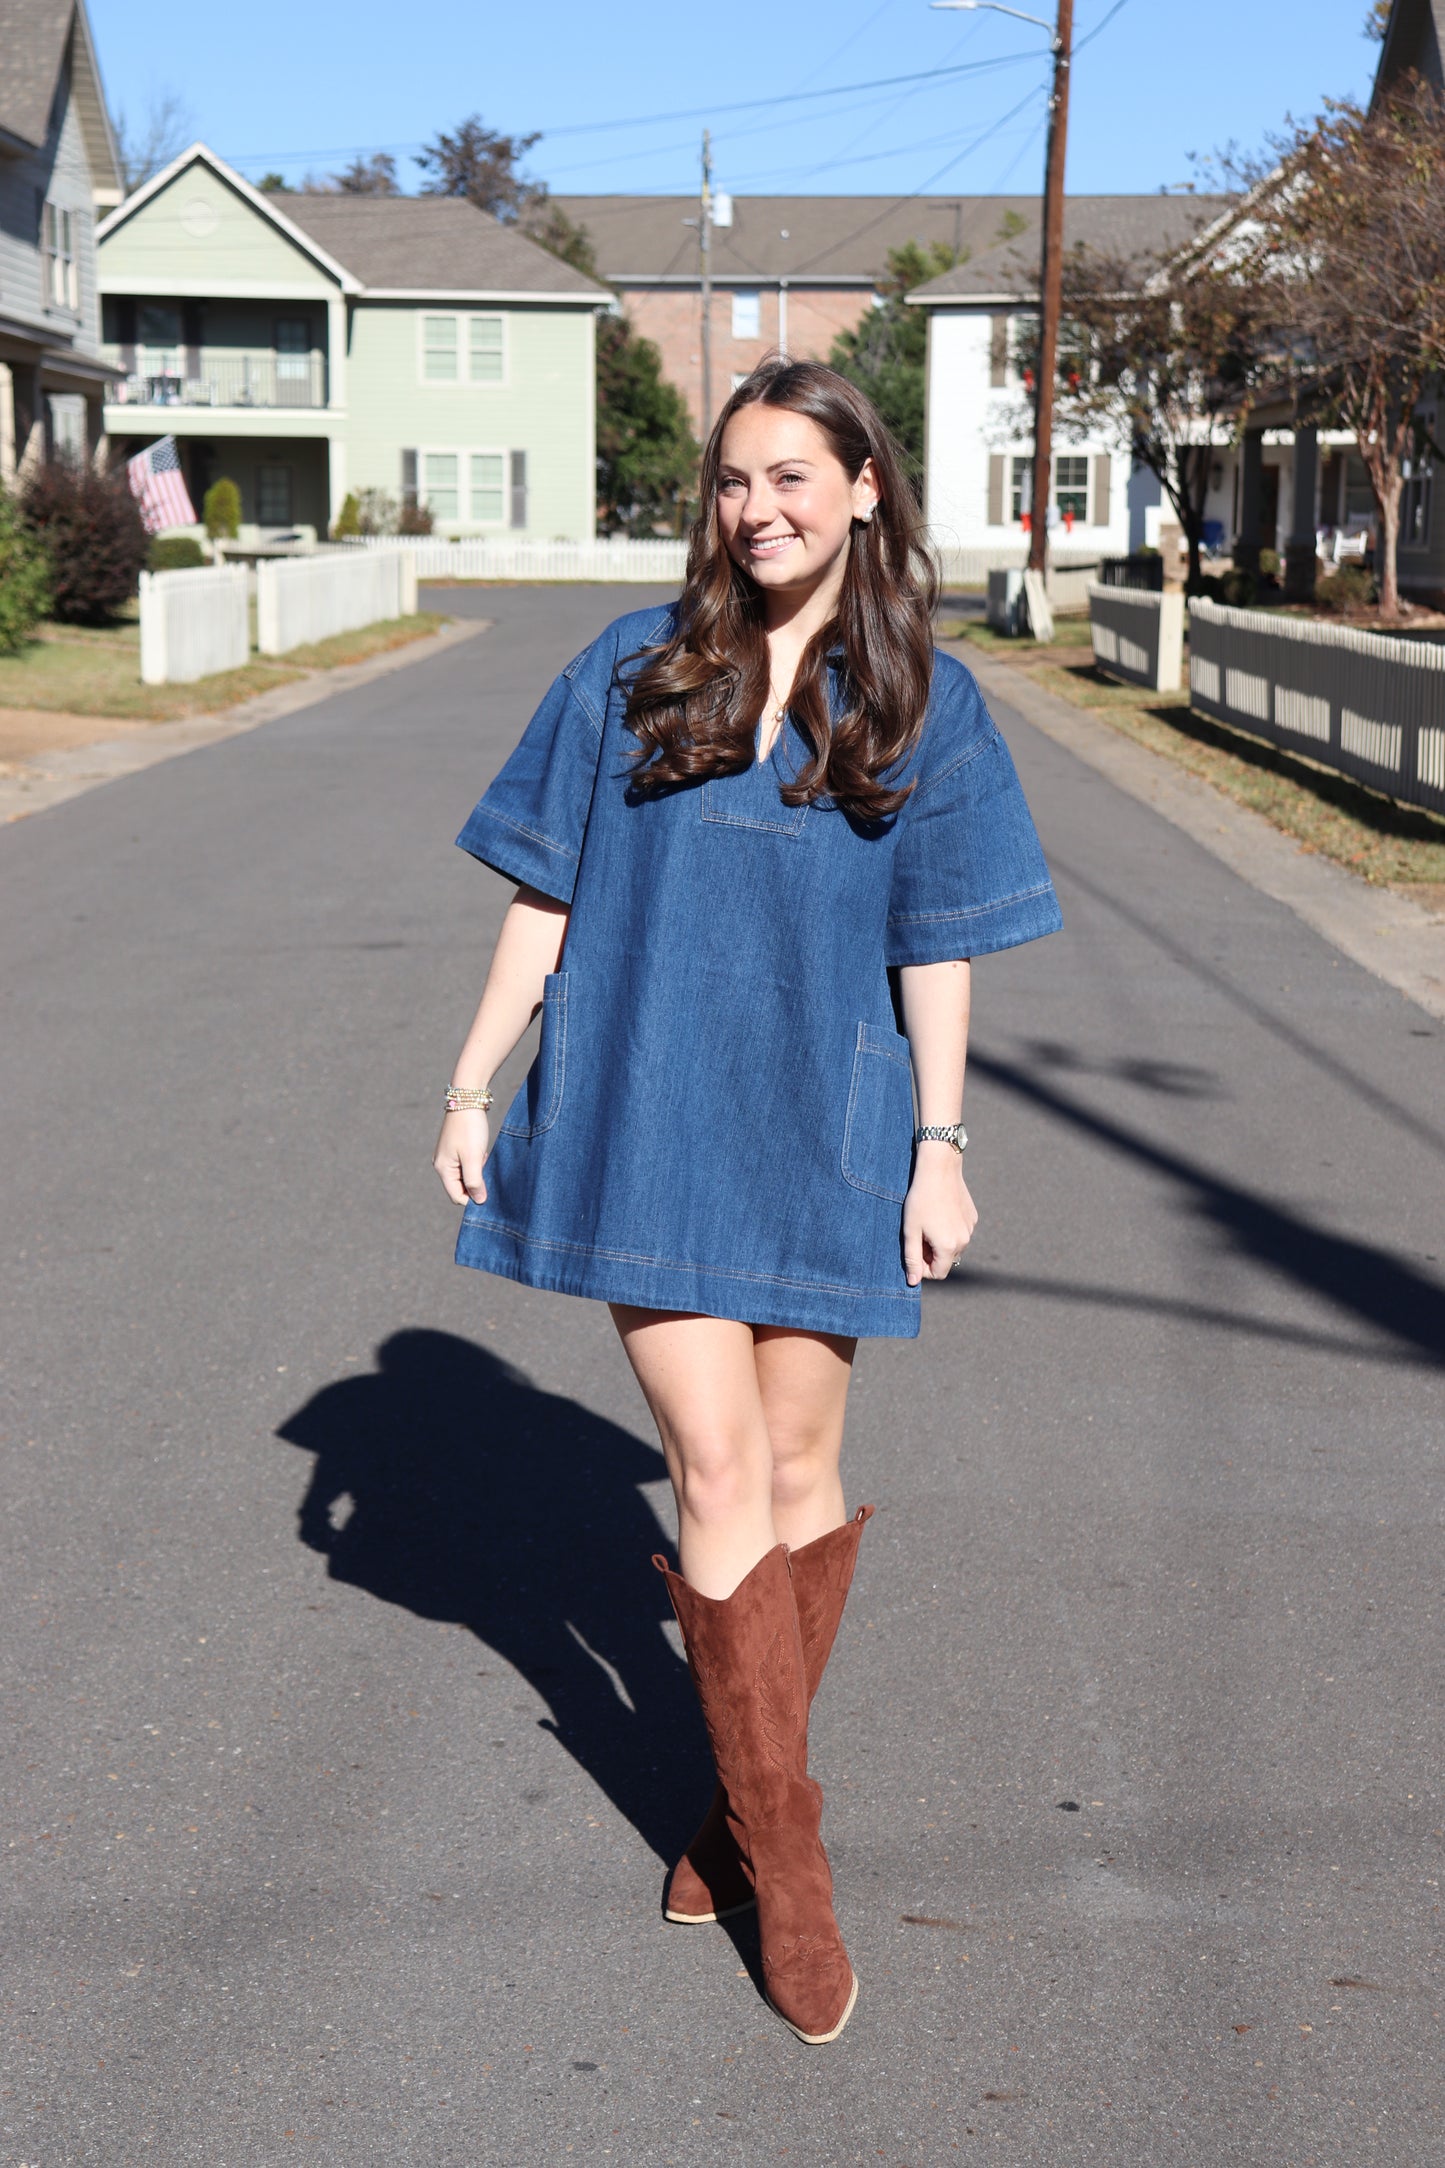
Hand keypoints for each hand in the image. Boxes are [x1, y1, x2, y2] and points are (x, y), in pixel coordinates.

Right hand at [433, 1108, 490, 1205]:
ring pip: (465, 1176)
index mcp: (443, 1169)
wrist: (468, 1098)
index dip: (473, 1198)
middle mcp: (442, 1164)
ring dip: (477, 1172)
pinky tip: (482, 1152)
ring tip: (483, 1157)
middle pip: (460, 1187)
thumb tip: (479, 1201)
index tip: (489, 1189)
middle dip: (476, 1183)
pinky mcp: (456, 1148)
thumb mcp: (474, 1157)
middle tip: (486, 1169)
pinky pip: (467, 1164)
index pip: (457, 1197)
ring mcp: (448, 1156)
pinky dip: (476, 1162)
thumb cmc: (470, 1128)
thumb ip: (475, 1181)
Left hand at [902, 1141, 977, 1286]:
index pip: (938, 1273)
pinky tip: (939, 1213)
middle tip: (918, 1235)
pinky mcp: (973, 1217)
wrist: (939, 1169)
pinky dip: (949, 1229)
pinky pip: (960, 1232)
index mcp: (949, 1247)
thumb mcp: (910, 1230)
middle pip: (947, 1260)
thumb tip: (913, 1282)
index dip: (923, 1269)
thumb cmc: (920, 1199)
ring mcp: (971, 1228)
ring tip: (928, 1222)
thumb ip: (911, 1259)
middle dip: (931, 1254)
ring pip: (954, 1246)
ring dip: (941, 1242)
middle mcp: (964, 1241)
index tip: (913, 1253)